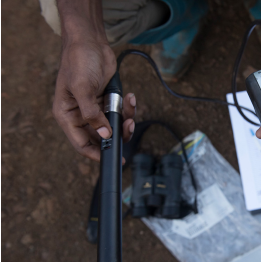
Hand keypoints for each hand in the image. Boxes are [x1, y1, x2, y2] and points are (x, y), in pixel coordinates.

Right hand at [53, 40, 135, 161]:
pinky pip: (120, 112)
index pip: (81, 144)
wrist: (90, 42)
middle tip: (129, 127)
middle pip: (101, 138)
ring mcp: (95, 109)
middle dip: (117, 135)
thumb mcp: (83, 89)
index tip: (113, 158)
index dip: (96, 154)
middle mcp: (80, 115)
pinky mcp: (107, 101)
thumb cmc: (80, 62)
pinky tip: (130, 96)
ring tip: (130, 109)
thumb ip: (92, 114)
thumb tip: (105, 135)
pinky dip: (128, 108)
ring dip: (125, 121)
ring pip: (114, 126)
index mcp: (67, 115)